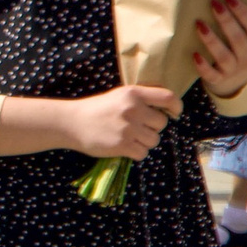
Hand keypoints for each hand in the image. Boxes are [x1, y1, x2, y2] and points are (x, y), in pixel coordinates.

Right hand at [65, 84, 183, 160]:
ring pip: (153, 140)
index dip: (176, 106)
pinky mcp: (122, 145)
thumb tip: (168, 110)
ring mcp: (128, 128)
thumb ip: (141, 100)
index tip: (174, 113)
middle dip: (152, 127)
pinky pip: (143, 153)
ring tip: (127, 137)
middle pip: (161, 123)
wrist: (71, 122)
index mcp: (133, 93)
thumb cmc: (97, 109)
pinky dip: (135, 152)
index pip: (168, 97)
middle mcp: (133, 109)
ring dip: (143, 141)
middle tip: (136, 127)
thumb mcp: (118, 96)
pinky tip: (122, 146)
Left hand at [192, 0, 246, 100]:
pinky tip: (194, 54)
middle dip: (226, 21)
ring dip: (211, 40)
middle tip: (213, 3)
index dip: (243, 12)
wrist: (235, 80)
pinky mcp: (218, 80)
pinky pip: (211, 75)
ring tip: (199, 24)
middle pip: (239, 39)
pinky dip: (203, 66)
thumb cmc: (244, 48)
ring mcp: (233, 70)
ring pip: (224, 56)